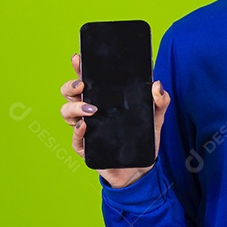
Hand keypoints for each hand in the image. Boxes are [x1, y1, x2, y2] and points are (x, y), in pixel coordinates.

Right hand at [60, 52, 170, 187]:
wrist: (142, 169)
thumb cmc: (143, 140)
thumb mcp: (156, 118)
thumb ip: (160, 101)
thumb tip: (157, 84)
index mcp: (103, 100)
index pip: (87, 80)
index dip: (80, 68)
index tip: (79, 58)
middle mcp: (90, 112)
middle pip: (69, 93)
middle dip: (70, 86)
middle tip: (83, 85)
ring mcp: (86, 130)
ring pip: (66, 113)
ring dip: (74, 107)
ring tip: (91, 109)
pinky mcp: (87, 149)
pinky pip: (75, 139)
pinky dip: (77, 131)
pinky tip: (85, 126)